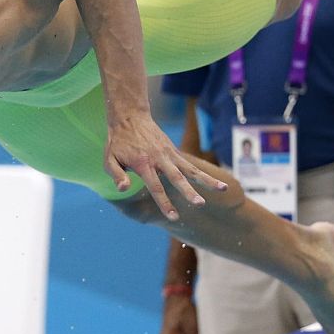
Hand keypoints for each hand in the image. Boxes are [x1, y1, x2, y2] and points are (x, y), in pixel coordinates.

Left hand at [105, 113, 226, 218]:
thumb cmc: (118, 141)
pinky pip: (190, 164)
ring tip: (223, 189)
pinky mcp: (174, 151)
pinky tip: (218, 183)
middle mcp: (159, 159)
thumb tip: (123, 189)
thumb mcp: (109, 159)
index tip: (174, 216)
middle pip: (177, 178)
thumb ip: (117, 175)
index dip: (164, 202)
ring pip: (190, 169)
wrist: (130, 117)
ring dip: (207, 180)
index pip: (156, 187)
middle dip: (188, 192)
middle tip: (200, 204)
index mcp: (143, 164)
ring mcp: (169, 154)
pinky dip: (204, 173)